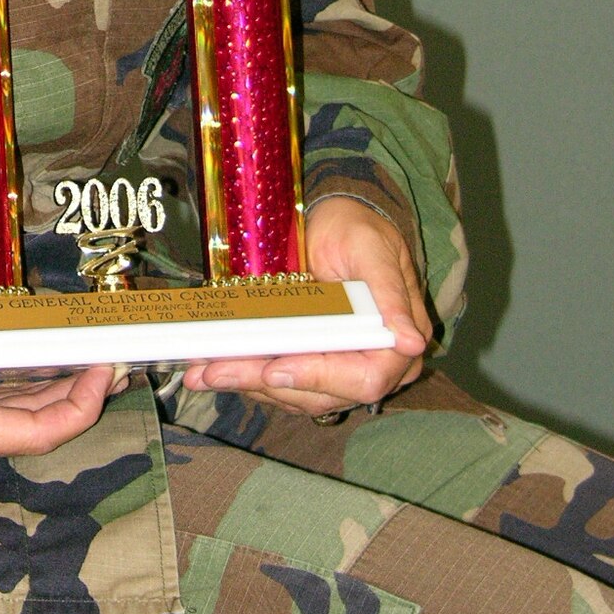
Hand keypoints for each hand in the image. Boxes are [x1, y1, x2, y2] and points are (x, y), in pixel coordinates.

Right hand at [0, 295, 118, 474]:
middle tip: (108, 359)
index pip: (29, 436)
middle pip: (26, 432)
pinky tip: (30, 361)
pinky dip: (17, 388)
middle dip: (73, 398)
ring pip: (9, 421)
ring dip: (48, 393)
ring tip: (82, 357)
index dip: (77, 409)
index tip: (104, 372)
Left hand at [175, 196, 430, 419]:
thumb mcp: (372, 250)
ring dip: (244, 383)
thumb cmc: (358, 229)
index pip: (364, 379)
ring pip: (290, 392)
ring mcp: (335, 369)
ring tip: (200, 373)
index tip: (275, 368)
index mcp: (397, 343)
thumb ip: (390, 295)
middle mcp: (369, 365)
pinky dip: (244, 374)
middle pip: (317, 391)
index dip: (318, 378)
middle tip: (213, 372)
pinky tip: (210, 367)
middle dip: (262, 381)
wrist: (335, 221)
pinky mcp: (307, 363)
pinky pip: (276, 380)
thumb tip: (413, 341)